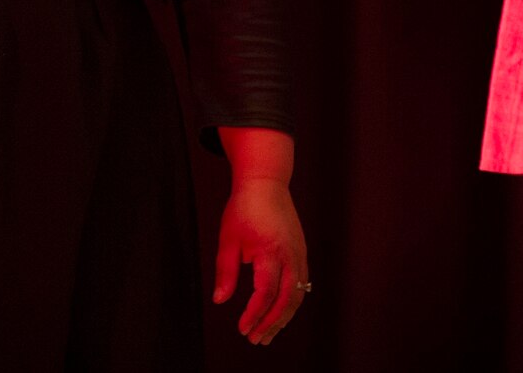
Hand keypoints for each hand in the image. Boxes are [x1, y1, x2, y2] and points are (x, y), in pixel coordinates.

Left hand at [213, 177, 308, 345]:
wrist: (267, 184)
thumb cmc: (244, 208)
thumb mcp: (228, 238)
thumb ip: (226, 271)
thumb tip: (220, 300)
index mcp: (270, 250)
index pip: (266, 292)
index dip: (255, 314)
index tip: (242, 328)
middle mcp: (290, 254)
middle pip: (286, 299)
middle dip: (271, 323)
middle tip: (255, 339)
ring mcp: (299, 254)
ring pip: (298, 295)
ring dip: (283, 318)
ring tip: (267, 334)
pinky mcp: (302, 253)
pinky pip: (302, 285)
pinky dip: (291, 303)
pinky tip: (279, 313)